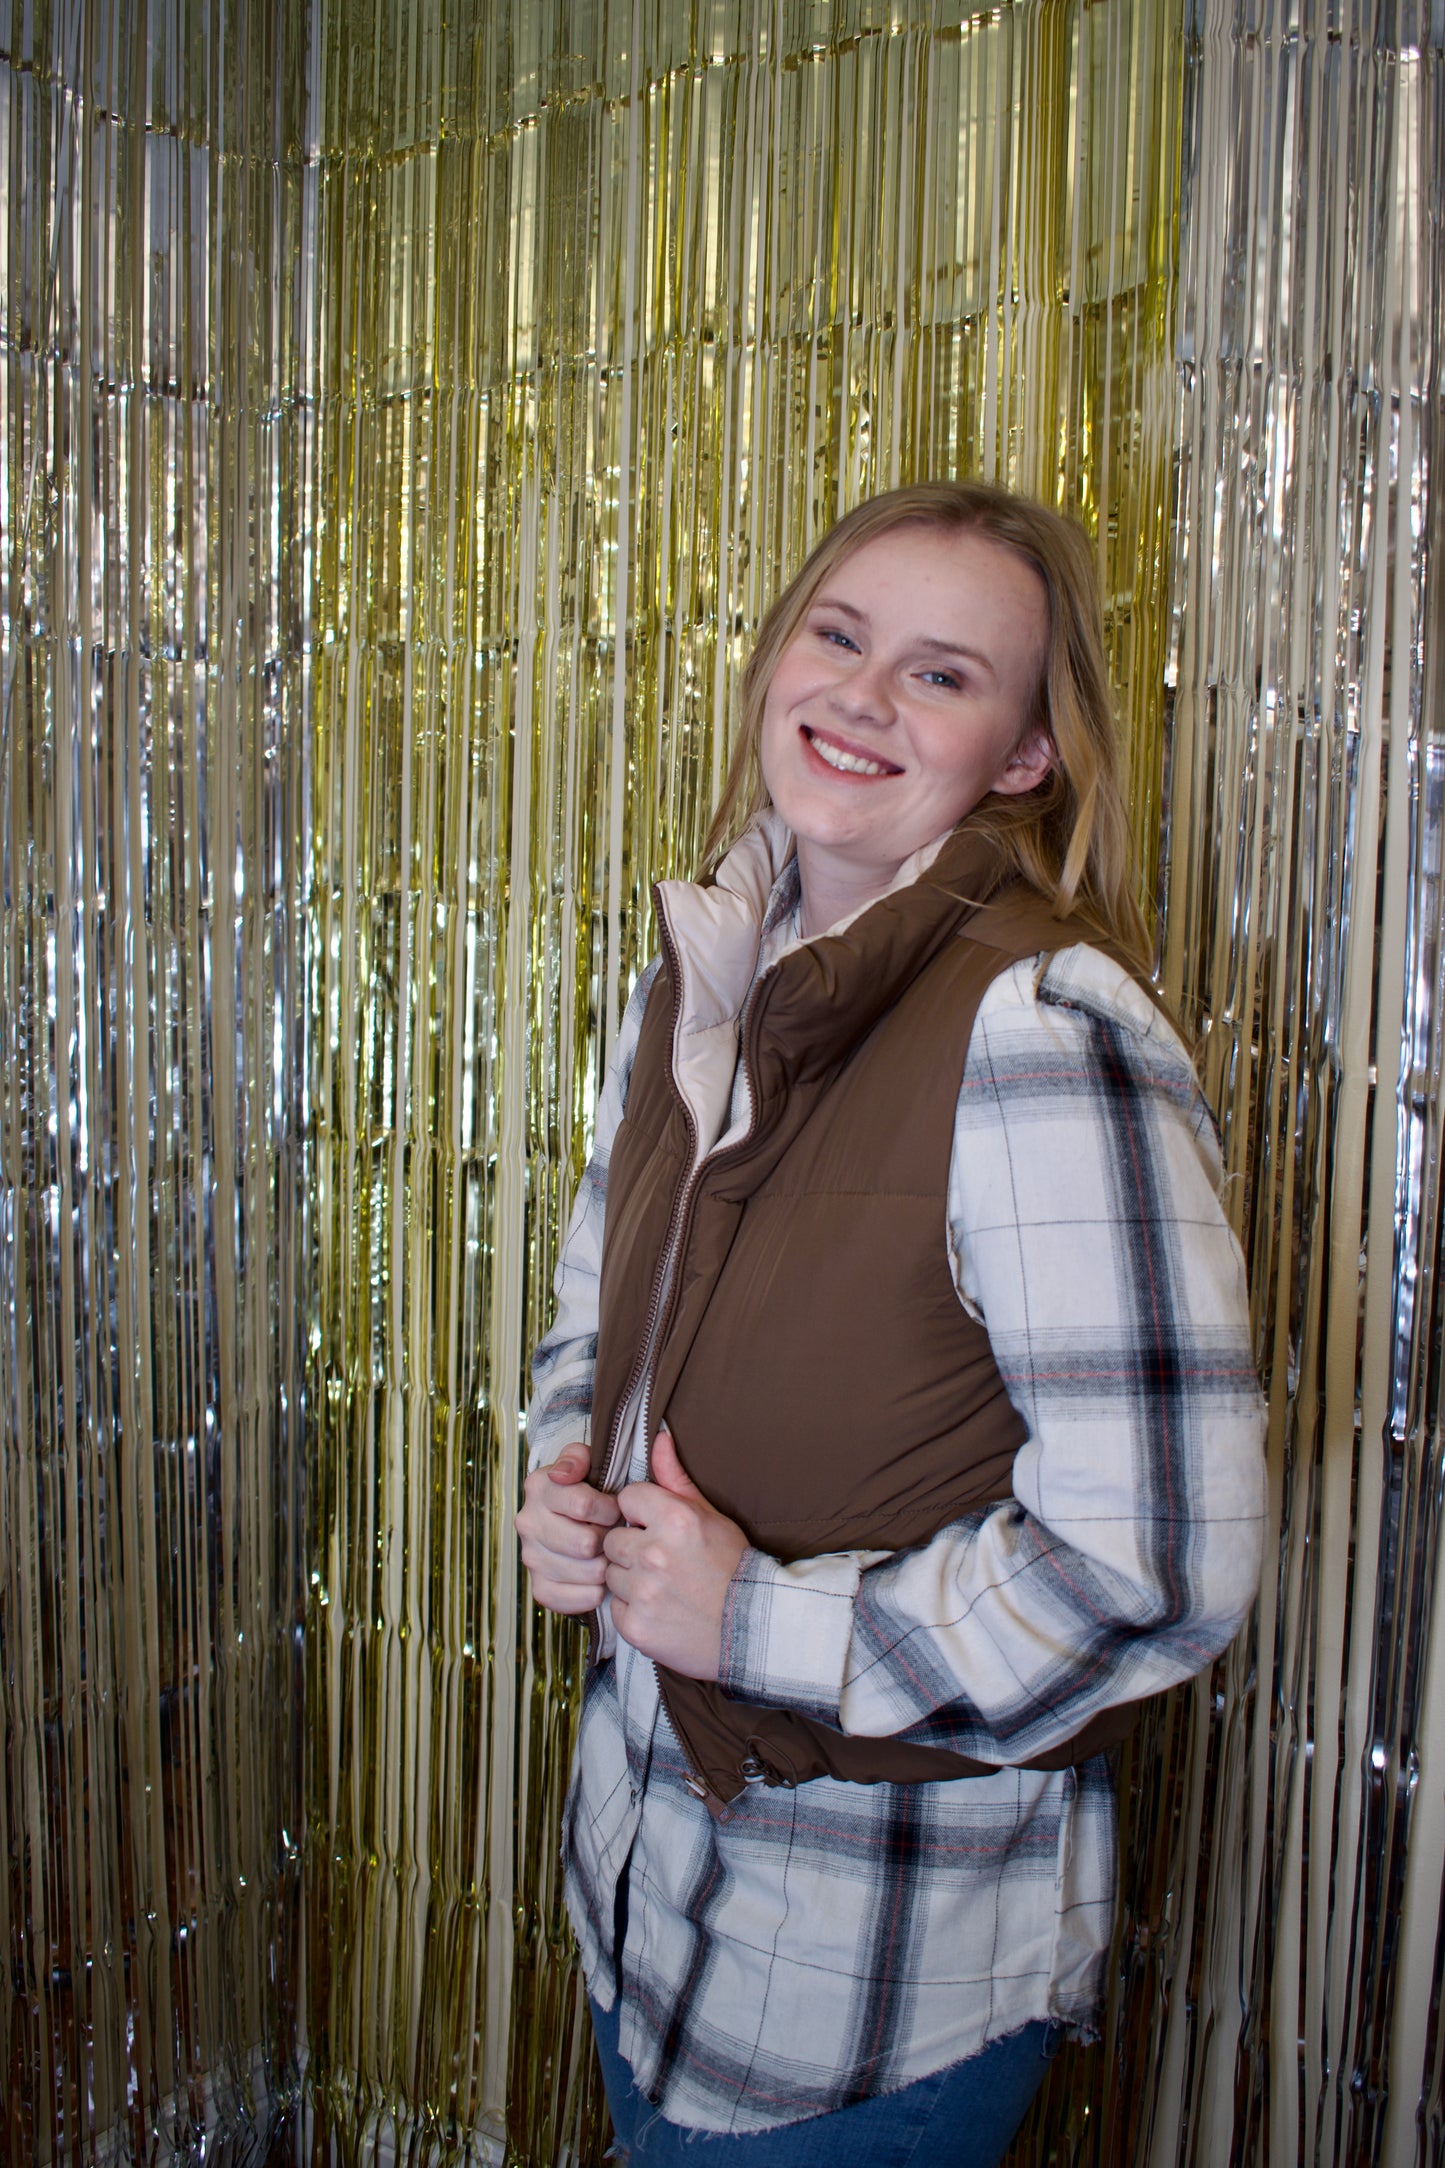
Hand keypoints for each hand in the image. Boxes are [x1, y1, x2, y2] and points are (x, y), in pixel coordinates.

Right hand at [516, 1443, 622, 1614]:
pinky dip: (597, 1590)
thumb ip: (578, 1457)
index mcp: (539, 1487)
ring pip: (589, 1572)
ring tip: (608, 1552)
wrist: (573, 1520)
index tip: (615, 1509)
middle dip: (610, 1538)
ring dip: (607, 1564)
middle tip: (614, 1533)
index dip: (610, 1510)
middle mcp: (528, 1523)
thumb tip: (564, 1474)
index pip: (583, 1505)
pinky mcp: (540, 1589)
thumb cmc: (589, 1490)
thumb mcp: (587, 1462)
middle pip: (586, 1543)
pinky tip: (599, 1575)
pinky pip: (579, 1599)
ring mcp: (531, 1558)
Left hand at [604, 1429, 748, 1679]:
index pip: (628, 1499)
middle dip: (631, 1549)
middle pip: (612, 1539)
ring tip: (662, 1587)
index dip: (641, 1514)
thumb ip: (676, 1478)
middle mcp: (654, 1553)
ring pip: (611, 1575)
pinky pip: (616, 1608)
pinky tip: (660, 1610)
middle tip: (660, 1562)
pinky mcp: (636, 1626)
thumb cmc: (732, 1567)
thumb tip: (658, 1437)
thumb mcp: (710, 1515)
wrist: (753, 1629)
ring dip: (629, 1580)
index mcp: (674, 1519)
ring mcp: (643, 1592)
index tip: (658, 1528)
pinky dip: (633, 1611)